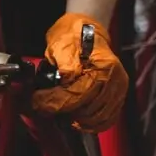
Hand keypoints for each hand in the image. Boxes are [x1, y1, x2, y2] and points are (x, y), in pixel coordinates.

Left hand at [30, 13, 126, 132]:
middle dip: (61, 112)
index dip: (53, 101)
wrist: (87, 31)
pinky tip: (77, 122)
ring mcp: (119, 89)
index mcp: (102, 65)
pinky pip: (107, 119)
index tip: (36, 102)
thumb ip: (64, 65)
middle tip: (44, 109)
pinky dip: (91, 125)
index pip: (77, 93)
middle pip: (86, 108)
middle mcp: (114, 78)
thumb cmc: (72, 37)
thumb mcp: (61, 45)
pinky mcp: (118, 97)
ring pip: (96, 118)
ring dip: (75, 121)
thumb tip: (62, 84)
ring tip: (59, 114)